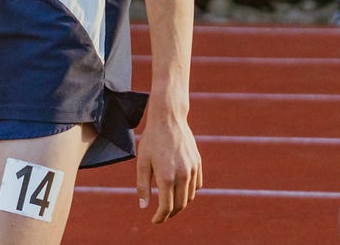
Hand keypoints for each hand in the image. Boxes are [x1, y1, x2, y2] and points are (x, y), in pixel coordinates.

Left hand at [135, 103, 201, 223]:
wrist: (168, 119)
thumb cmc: (152, 140)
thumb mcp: (142, 162)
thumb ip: (142, 186)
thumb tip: (144, 206)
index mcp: (166, 177)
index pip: (166, 207)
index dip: (160, 217)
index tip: (154, 220)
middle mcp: (182, 175)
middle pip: (180, 205)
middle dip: (170, 213)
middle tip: (161, 214)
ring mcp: (193, 169)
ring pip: (190, 196)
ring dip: (181, 203)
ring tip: (170, 202)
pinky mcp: (198, 163)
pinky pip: (197, 185)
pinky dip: (190, 191)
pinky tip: (180, 189)